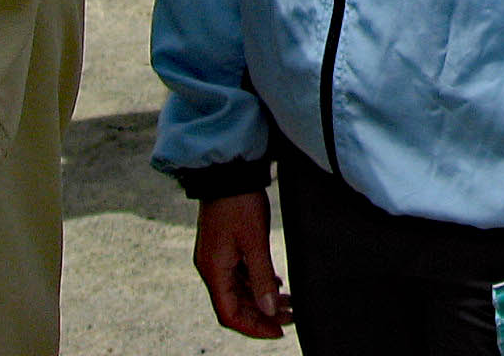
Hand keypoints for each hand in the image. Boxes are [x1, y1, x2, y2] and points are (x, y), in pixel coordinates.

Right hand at [194, 192, 291, 338]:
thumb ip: (262, 278)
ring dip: (262, 299)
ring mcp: (216, 259)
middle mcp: (212, 269)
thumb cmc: (240, 204)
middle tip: (291, 318)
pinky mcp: (223, 248)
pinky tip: (275, 282)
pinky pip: (239, 275)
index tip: (279, 332)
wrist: (228, 172)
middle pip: (235, 305)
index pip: (230, 314)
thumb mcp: (255, 242)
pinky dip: (256, 283)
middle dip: (262, 315)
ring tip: (289, 303)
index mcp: (214, 272)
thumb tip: (270, 310)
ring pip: (239, 290)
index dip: (254, 327)